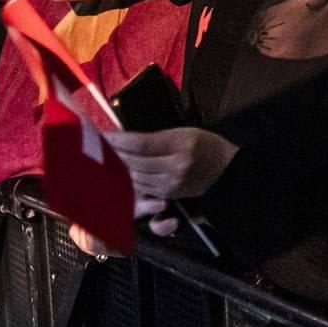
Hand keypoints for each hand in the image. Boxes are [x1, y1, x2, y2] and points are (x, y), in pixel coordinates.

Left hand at [99, 126, 237, 200]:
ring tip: (106, 158)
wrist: (227, 171)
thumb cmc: (206, 145)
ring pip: (135, 177)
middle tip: (99, 145)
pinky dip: (129, 179)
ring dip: (119, 168)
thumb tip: (126, 137)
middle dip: (114, 154)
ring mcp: (171, 184)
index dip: (119, 140)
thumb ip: (157, 136)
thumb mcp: (185, 132)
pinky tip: (122, 172)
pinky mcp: (169, 194)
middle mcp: (175, 167)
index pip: (142, 144)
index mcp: (181, 145)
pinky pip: (142, 188)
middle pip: (135, 162)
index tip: (103, 133)